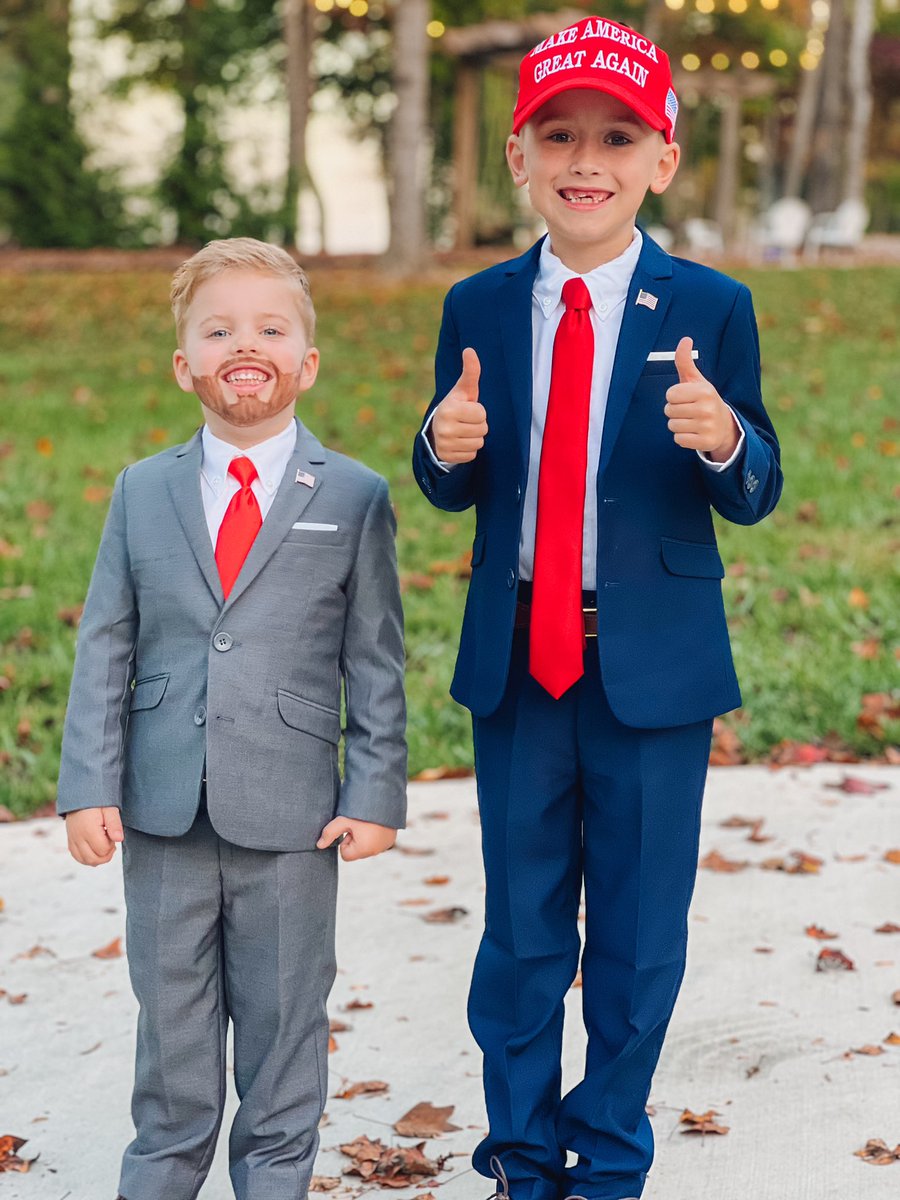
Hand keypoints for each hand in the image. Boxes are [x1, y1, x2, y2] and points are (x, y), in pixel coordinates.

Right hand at [65, 807, 123, 865]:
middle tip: (110, 841)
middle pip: (94, 860)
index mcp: (88, 830)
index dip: (112, 845)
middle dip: (106, 854)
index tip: (112, 833)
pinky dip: (88, 857)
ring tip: (103, 844)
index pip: (103, 850)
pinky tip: (95, 848)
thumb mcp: (110, 809)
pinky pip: (78, 857)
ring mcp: (72, 840)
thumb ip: (114, 824)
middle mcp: (78, 838)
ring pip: (85, 861)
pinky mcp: (70, 841)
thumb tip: (119, 839)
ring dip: (98, 858)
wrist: (80, 796)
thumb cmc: (97, 802)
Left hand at [316, 816, 396, 861]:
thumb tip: (318, 845)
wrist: (385, 797)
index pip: (345, 855)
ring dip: (364, 837)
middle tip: (358, 824)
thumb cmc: (362, 809)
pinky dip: (374, 835)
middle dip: (354, 839)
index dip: (344, 841)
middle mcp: (376, 851)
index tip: (349, 828)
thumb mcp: (343, 819)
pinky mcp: (391, 839)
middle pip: (356, 851)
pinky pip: (377, 842)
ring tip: (366, 822)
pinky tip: (375, 823)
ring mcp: (385, 846)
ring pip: (367, 846)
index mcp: (364, 849)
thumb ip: (330, 833)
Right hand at [430, 348, 487, 462]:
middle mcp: (444, 427)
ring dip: (475, 438)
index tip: (467, 410)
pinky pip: (471, 456)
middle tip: (466, 422)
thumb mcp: (463, 389)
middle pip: (482, 430)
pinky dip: (468, 450)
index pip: (481, 413)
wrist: (437, 429)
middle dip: (478, 425)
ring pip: (478, 444)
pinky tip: (460, 442)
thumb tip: (470, 350)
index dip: (479, 411)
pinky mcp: (447, 456)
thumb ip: (470, 371)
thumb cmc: (456, 405)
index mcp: (449, 408)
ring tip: (463, 431)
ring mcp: (444, 443)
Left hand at [664, 337, 739, 461]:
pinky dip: (683, 438)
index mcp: (705, 391)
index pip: (670, 394)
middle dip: (675, 411)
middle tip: (689, 411)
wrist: (724, 426)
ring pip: (672, 426)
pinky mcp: (706, 442)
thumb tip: (685, 339)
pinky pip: (678, 440)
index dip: (674, 396)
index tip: (687, 398)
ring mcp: (707, 426)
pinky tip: (694, 433)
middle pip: (669, 410)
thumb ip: (685, 362)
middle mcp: (707, 408)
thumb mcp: (696, 381)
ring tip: (692, 421)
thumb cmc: (704, 400)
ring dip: (678, 424)